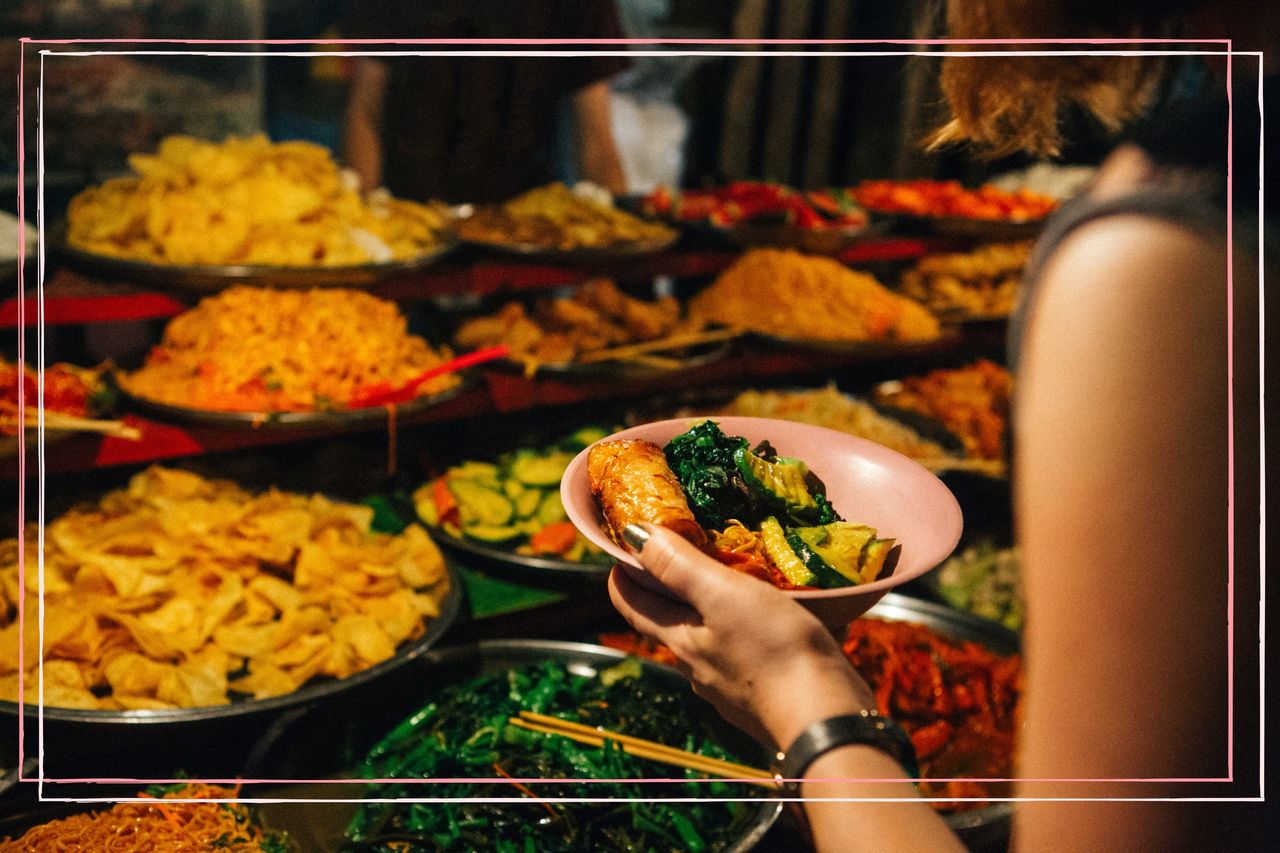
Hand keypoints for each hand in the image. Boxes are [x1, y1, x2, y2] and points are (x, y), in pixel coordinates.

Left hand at [608, 523, 876, 748]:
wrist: (827, 719)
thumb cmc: (774, 651)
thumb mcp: (723, 596)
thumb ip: (678, 567)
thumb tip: (634, 536)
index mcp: (680, 642)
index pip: (632, 605)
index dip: (622, 574)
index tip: (626, 546)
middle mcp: (698, 668)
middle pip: (672, 620)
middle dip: (675, 585)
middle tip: (690, 547)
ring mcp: (730, 686)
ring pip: (714, 637)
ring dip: (720, 607)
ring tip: (744, 577)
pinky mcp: (764, 696)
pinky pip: (751, 653)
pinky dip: (757, 630)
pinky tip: (785, 617)